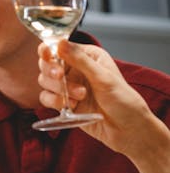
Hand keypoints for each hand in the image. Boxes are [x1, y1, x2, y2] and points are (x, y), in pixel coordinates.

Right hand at [37, 41, 151, 156]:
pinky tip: (72, 106)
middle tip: (60, 76)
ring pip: (45, 81)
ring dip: (59, 89)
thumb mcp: (103, 77)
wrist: (126, 129)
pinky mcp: (63, 103)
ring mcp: (68, 87)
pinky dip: (55, 102)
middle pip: (47, 64)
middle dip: (52, 72)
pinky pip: (47, 98)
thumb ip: (80, 60)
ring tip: (80, 96)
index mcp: (87, 57)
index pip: (59, 47)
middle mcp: (75, 69)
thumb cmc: (123, 101)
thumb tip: (60, 43)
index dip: (49, 50)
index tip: (46, 55)